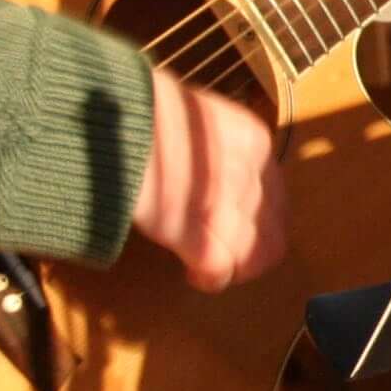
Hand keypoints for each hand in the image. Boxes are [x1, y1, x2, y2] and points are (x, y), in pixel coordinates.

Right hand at [133, 67, 288, 290]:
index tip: (235, 228)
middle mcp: (251, 176)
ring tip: (206, 269)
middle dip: (251, 254)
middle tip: (225, 259)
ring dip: (233, 270)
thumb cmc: (143, 112)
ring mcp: (228, 207)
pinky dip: (210, 279)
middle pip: (273, 235)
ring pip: (254, 257)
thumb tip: (212, 171)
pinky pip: (220, 270)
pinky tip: (195, 275)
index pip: (277, 199)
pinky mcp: (200, 234)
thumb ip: (216, 147)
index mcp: (253, 143)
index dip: (257, 221)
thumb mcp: (198, 119)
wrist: (114, 120)